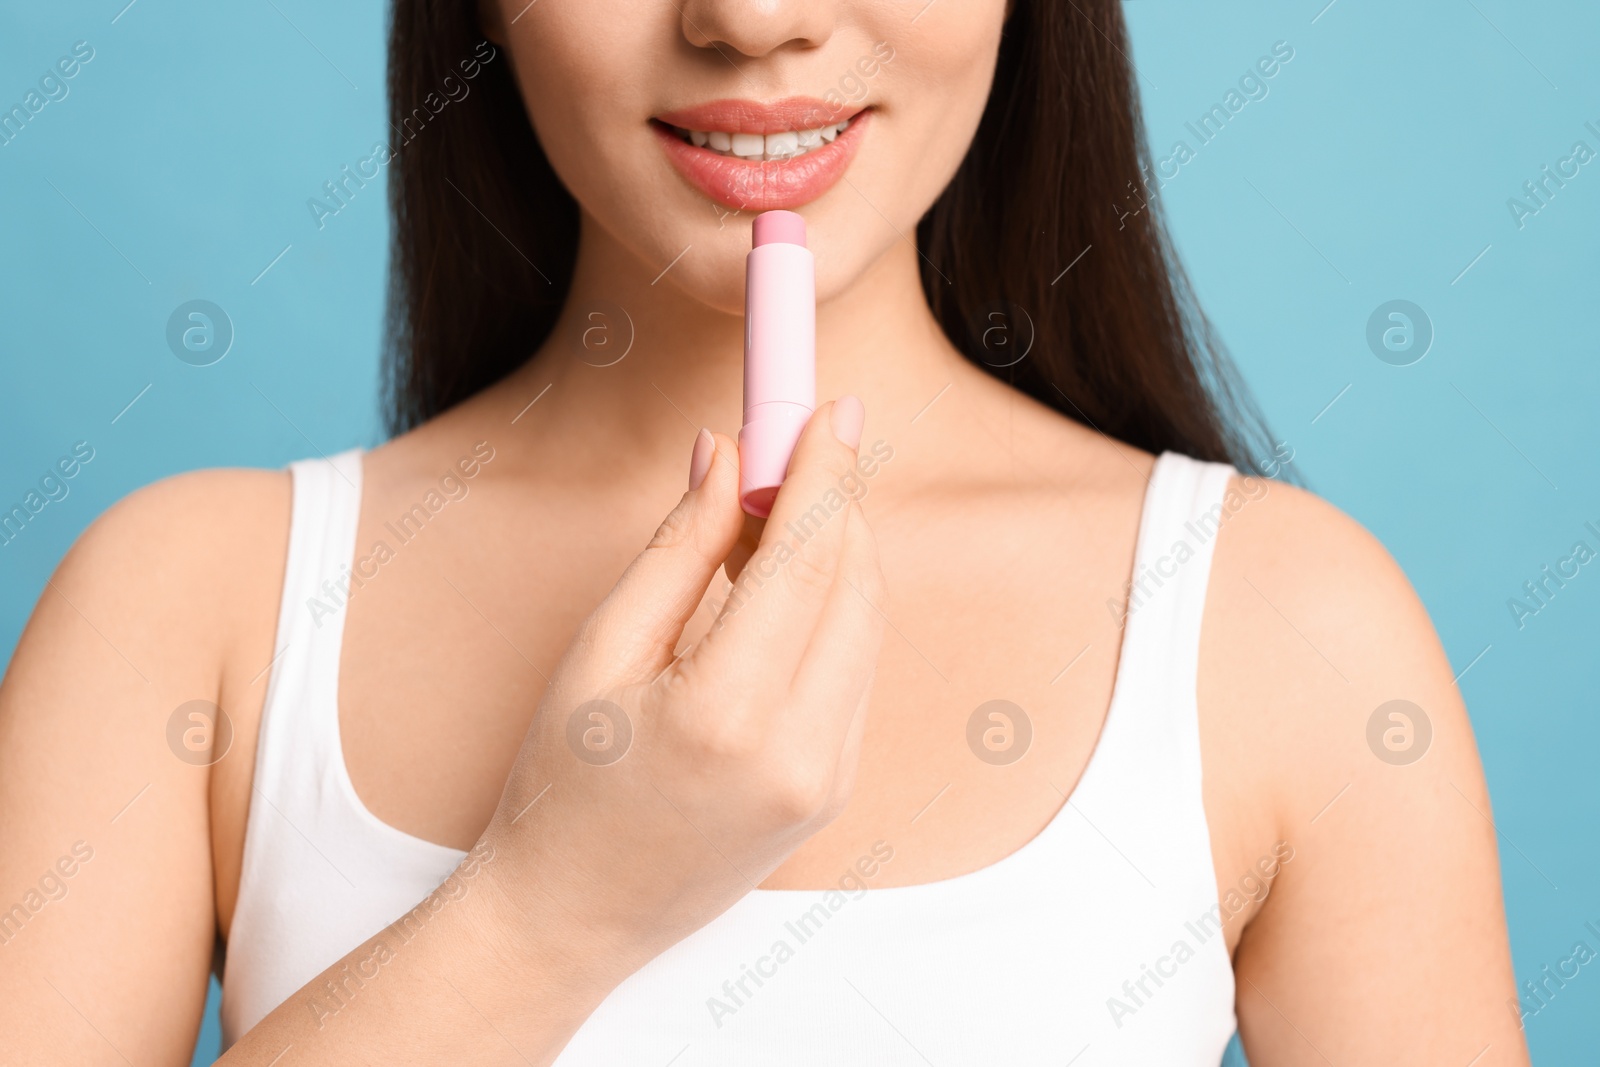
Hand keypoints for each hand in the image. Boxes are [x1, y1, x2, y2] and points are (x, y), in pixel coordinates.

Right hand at [478, 397, 886, 979]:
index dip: (821, 471)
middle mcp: (800, 751)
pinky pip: (855, 670)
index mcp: (727, 714)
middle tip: (795, 444)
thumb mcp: (599, 652)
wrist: (570, 918)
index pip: (804, 558)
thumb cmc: (559, 785)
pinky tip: (783, 582)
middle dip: (833, 502)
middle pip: (853, 584)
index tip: (830, 409)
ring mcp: (829, 778)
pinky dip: (833, 609)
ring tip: (772, 510)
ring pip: (866, 624)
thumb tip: (725, 456)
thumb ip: (677, 548)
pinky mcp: (835, 789)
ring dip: (835, 552)